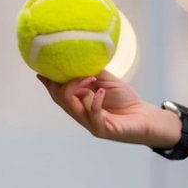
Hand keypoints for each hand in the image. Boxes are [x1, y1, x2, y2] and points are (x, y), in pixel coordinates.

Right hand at [39, 69, 162, 144]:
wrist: (145, 118)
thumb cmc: (127, 101)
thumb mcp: (108, 82)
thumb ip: (94, 72)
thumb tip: (81, 58)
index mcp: (80, 102)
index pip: (59, 93)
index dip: (49, 83)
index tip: (42, 72)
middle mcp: (80, 113)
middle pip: (60, 99)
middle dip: (62, 83)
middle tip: (74, 71)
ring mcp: (89, 123)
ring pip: (71, 106)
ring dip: (78, 88)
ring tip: (91, 78)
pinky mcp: (101, 130)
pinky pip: (93, 115)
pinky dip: (96, 102)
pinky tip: (102, 92)